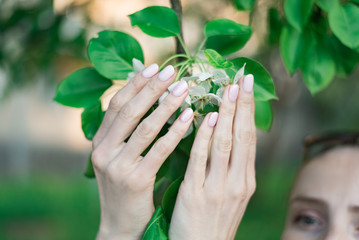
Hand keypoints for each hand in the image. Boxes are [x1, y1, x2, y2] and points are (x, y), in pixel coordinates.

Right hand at [91, 64, 193, 239]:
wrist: (121, 225)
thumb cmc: (126, 188)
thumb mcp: (118, 157)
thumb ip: (126, 132)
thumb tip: (149, 100)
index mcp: (99, 142)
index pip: (116, 105)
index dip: (135, 84)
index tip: (154, 67)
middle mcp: (103, 151)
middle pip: (129, 111)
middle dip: (152, 89)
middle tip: (172, 72)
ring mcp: (117, 166)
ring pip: (145, 128)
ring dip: (166, 105)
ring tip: (184, 89)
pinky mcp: (135, 180)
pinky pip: (159, 150)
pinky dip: (175, 132)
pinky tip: (189, 118)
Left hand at [169, 74, 256, 239]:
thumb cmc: (213, 221)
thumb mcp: (229, 195)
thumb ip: (230, 168)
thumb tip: (226, 136)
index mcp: (245, 181)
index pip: (250, 139)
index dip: (249, 111)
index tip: (247, 87)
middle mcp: (237, 182)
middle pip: (242, 136)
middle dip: (242, 105)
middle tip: (241, 78)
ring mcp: (218, 188)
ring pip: (226, 144)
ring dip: (227, 114)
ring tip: (227, 89)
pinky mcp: (197, 194)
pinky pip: (202, 160)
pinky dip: (206, 137)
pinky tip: (209, 118)